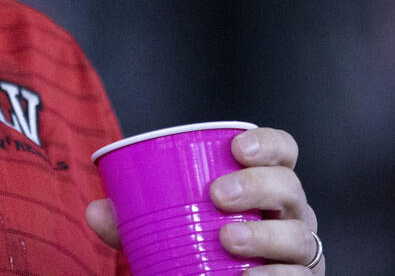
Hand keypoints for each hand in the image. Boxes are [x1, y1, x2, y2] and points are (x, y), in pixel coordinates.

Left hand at [86, 127, 322, 272]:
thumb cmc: (198, 244)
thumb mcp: (165, 227)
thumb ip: (129, 219)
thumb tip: (94, 211)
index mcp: (263, 184)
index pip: (283, 150)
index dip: (268, 143)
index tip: (237, 147)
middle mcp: (290, 212)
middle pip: (290, 188)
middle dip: (258, 186)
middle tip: (218, 195)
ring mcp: (299, 251)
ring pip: (300, 236)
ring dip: (264, 236)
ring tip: (227, 240)